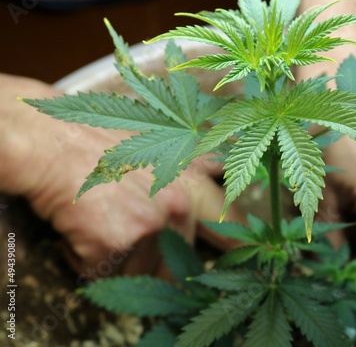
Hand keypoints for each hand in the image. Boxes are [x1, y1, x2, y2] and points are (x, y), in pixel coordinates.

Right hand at [0, 73, 243, 278]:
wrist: (54, 143)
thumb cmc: (100, 141)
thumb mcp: (159, 144)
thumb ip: (191, 165)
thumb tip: (211, 179)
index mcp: (191, 182)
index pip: (227, 221)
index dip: (236, 245)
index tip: (244, 258)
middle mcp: (178, 205)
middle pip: (178, 258)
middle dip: (156, 258)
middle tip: (131, 241)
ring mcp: (149, 224)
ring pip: (139, 269)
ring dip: (116, 257)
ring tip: (97, 219)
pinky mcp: (117, 242)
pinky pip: (102, 271)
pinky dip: (85, 257)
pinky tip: (78, 227)